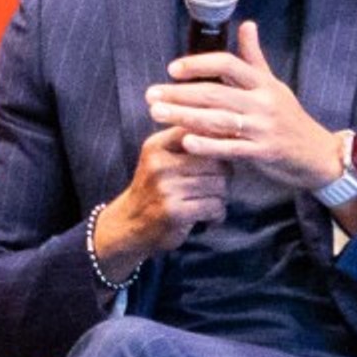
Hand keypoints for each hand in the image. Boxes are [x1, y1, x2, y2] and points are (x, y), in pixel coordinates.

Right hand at [92, 123, 227, 279]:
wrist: (128, 225)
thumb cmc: (154, 189)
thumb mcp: (160, 158)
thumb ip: (187, 141)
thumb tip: (228, 132)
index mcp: (156, 146)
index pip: (200, 133)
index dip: (218, 144)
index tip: (220, 157)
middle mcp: (159, 164)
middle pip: (216, 162)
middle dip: (223, 177)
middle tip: (216, 187)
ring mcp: (166, 189)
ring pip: (218, 185)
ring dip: (221, 198)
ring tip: (210, 203)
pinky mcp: (175, 212)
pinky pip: (214, 207)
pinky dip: (217, 215)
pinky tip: (208, 218)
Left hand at [149, 24, 351, 189]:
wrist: (318, 154)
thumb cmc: (290, 117)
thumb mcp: (274, 85)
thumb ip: (254, 57)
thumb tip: (247, 24)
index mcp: (263, 83)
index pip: (227, 64)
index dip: (198, 64)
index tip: (172, 69)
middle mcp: (263, 102)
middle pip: (215, 93)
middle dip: (179, 93)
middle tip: (150, 95)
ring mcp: (264, 128)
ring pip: (218, 119)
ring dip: (184, 116)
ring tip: (157, 114)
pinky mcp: (264, 153)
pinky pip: (231, 148)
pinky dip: (207, 145)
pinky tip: (185, 141)